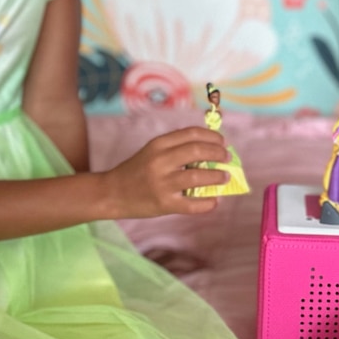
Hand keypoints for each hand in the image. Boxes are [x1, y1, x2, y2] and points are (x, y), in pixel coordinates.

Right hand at [103, 126, 229, 217]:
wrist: (111, 193)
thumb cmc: (136, 170)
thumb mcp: (152, 151)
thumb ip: (176, 148)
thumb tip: (211, 150)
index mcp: (158, 144)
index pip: (192, 134)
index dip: (212, 137)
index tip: (222, 142)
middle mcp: (160, 161)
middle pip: (198, 151)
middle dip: (218, 153)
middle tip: (227, 158)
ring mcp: (162, 183)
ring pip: (199, 176)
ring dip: (217, 176)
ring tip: (224, 177)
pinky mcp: (164, 204)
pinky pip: (192, 204)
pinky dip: (208, 203)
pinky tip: (215, 200)